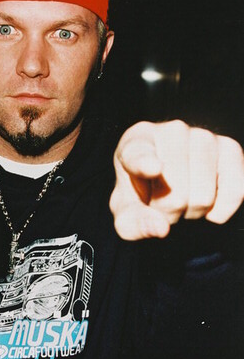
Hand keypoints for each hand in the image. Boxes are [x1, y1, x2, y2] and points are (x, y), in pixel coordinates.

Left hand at [109, 120, 243, 240]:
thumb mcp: (126, 213)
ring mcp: (204, 136)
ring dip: (193, 212)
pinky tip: (208, 204)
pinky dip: (222, 210)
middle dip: (169, 212)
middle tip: (162, 203)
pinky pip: (236, 190)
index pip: (138, 154)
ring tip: (182, 199)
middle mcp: (171, 130)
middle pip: (175, 194)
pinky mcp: (231, 149)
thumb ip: (134, 223)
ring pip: (204, 197)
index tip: (152, 169)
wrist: (166, 184)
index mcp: (136, 140)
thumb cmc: (141, 195)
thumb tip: (160, 228)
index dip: (145, 163)